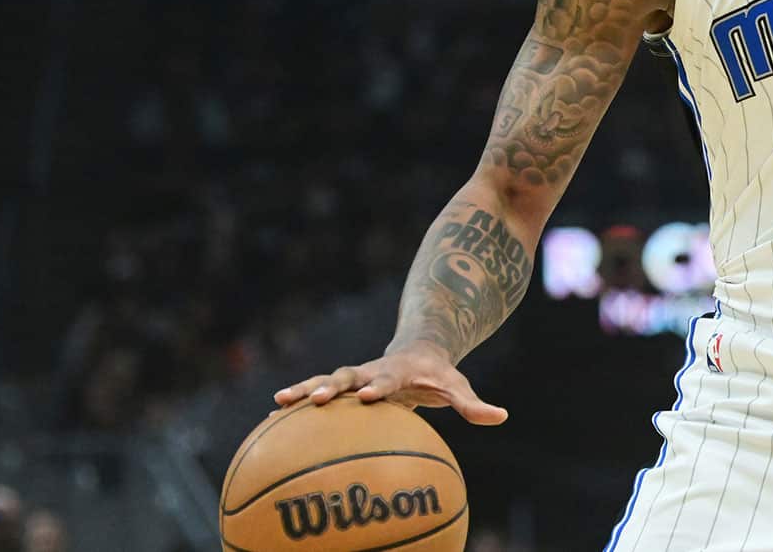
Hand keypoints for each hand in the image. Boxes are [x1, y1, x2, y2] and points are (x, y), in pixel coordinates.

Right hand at [272, 342, 508, 424]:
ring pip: (326, 381)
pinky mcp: (344, 386)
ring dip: (303, 390)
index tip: (368, 396)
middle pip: (348, 377)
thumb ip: (473, 404)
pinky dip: (296, 404)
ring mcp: (355, 377)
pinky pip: (316, 396)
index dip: (379, 387)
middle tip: (312, 400)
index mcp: (398, 372)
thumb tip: (501, 416)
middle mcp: (371, 372)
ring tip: (278, 403)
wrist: (418, 351)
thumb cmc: (438, 375)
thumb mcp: (456, 386)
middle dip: (331, 386)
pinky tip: (271, 420)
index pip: (388, 380)